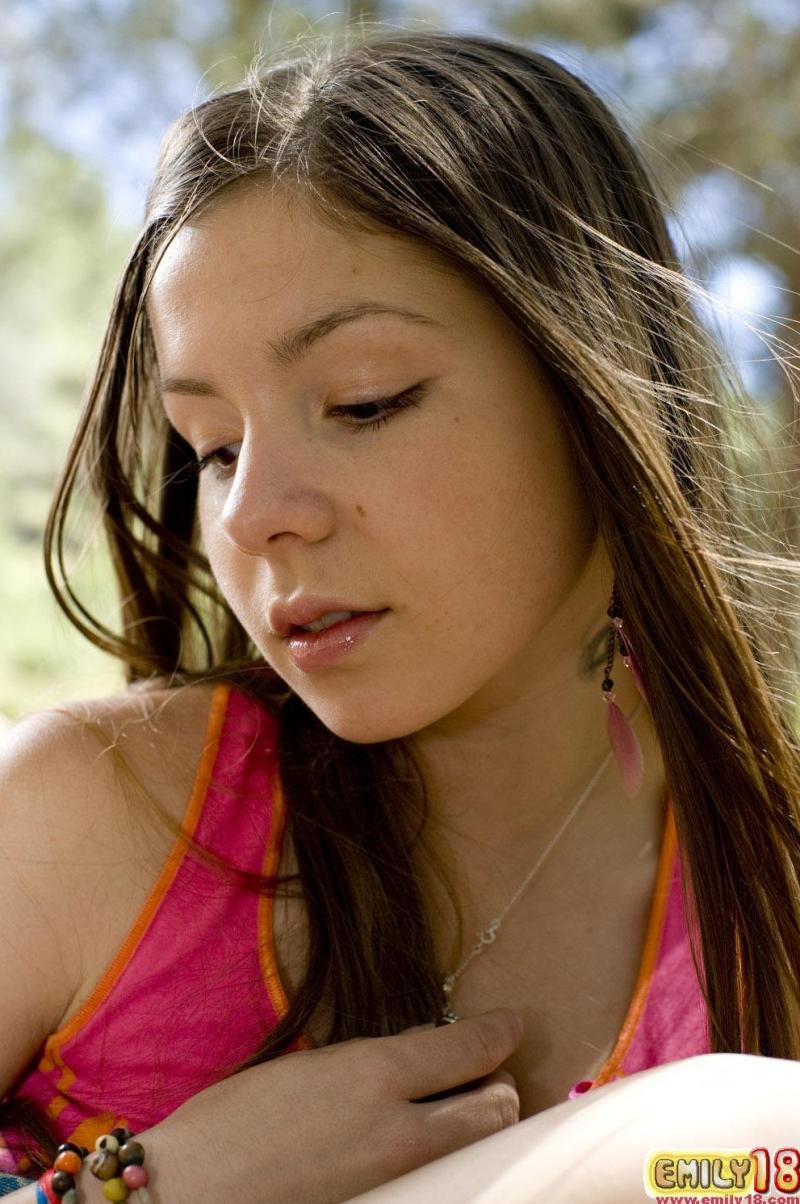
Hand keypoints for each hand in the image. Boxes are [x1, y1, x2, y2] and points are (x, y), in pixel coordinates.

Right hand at [140, 1007, 523, 1203]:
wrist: (193, 1192)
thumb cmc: (234, 1118)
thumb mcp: (308, 1067)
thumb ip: (373, 1063)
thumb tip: (417, 1057)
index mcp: (376, 1072)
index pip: (469, 1049)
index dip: (500, 1032)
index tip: (514, 1023)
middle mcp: (401, 1127)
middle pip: (494, 1108)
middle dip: (500, 1088)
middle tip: (490, 1076)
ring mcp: (398, 1178)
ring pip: (472, 1147)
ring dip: (477, 1125)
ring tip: (459, 1110)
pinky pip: (437, 1177)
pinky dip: (443, 1159)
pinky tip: (418, 1149)